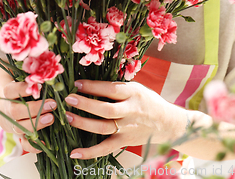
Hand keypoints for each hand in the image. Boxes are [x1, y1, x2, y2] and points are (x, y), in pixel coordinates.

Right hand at [0, 81, 56, 152]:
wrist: (4, 104)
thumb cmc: (20, 88)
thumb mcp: (22, 80)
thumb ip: (32, 78)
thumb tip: (47, 74)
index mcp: (6, 94)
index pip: (10, 91)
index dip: (23, 89)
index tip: (39, 86)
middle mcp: (7, 111)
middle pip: (15, 112)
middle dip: (35, 109)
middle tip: (51, 104)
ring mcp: (11, 125)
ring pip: (20, 128)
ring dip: (36, 124)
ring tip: (51, 118)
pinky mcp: (17, 136)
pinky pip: (24, 144)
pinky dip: (34, 146)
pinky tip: (46, 144)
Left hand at [64, 80, 187, 159]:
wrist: (167, 122)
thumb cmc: (148, 100)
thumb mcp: (136, 87)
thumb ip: (117, 86)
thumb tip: (91, 81)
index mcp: (133, 94)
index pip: (110, 90)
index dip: (92, 86)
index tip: (77, 83)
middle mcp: (130, 111)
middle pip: (105, 109)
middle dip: (84, 104)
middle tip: (69, 99)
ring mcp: (127, 129)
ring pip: (102, 128)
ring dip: (82, 123)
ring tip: (67, 116)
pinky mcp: (124, 142)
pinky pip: (105, 149)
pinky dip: (89, 153)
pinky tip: (74, 152)